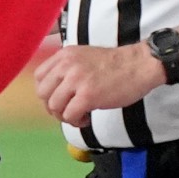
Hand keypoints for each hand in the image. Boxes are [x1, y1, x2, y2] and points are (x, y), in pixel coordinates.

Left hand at [34, 44, 164, 126]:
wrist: (139, 65)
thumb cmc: (115, 64)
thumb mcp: (84, 56)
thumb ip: (67, 68)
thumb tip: (55, 89)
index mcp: (64, 55)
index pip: (39, 77)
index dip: (46, 92)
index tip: (58, 99)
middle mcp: (66, 65)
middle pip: (43, 93)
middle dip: (53, 107)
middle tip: (67, 111)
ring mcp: (76, 80)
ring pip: (54, 106)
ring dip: (64, 116)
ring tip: (79, 115)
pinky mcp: (88, 96)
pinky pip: (70, 115)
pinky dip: (76, 121)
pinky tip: (86, 119)